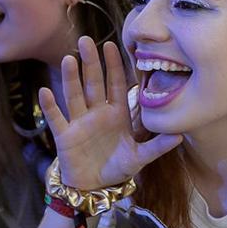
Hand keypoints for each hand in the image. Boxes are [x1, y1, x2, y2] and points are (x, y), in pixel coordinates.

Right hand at [39, 37, 179, 192]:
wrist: (94, 187)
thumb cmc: (117, 168)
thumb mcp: (140, 157)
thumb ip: (157, 146)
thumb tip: (181, 136)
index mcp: (116, 114)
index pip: (116, 84)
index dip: (114, 65)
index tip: (111, 45)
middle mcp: (97, 113)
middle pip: (93, 83)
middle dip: (91, 62)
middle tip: (86, 40)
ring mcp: (79, 122)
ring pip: (75, 95)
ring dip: (71, 77)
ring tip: (69, 58)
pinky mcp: (65, 136)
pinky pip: (57, 118)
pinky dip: (50, 106)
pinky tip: (45, 92)